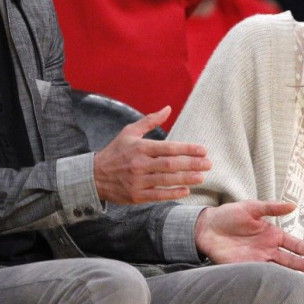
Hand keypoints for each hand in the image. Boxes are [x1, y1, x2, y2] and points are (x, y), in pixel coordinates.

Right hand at [93, 106, 210, 202]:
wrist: (94, 176)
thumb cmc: (115, 152)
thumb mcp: (129, 132)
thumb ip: (150, 121)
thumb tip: (168, 108)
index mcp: (140, 147)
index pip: (168, 148)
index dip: (187, 149)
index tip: (203, 150)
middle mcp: (140, 164)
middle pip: (170, 164)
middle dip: (191, 164)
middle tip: (208, 163)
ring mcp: (138, 181)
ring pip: (166, 180)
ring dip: (186, 178)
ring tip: (202, 176)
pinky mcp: (136, 195)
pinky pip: (158, 195)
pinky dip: (172, 193)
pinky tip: (186, 190)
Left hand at [194, 200, 303, 271]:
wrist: (206, 227)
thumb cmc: (229, 215)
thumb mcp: (251, 207)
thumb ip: (271, 208)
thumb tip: (293, 205)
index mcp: (271, 234)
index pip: (291, 243)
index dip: (302, 248)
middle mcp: (267, 249)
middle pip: (288, 258)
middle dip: (300, 263)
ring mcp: (257, 260)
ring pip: (277, 269)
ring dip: (289, 273)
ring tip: (302, 278)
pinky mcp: (244, 268)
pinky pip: (259, 275)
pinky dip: (269, 279)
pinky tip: (279, 283)